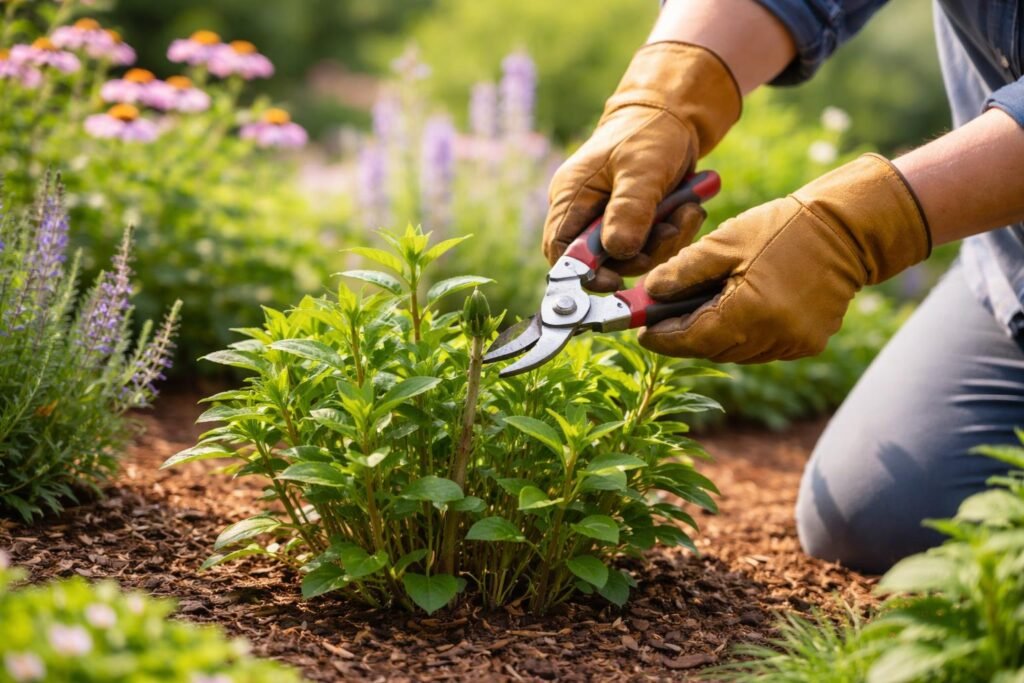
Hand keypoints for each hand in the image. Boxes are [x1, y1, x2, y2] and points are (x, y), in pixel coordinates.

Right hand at [542, 42, 739, 290]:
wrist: (675, 116)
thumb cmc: (651, 133)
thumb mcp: (642, 169)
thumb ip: (629, 210)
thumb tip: (619, 252)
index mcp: (572, 196)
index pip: (561, 251)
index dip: (583, 274)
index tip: (616, 282)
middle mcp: (585, 212)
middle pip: (601, 262)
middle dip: (640, 254)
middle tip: (670, 230)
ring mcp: (610, 219)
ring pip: (632, 257)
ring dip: (664, 242)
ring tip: (687, 211)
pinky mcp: (635, 222)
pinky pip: (651, 246)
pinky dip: (673, 234)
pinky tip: (688, 209)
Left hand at [639, 154, 931, 362]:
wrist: (848, 229)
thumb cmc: (783, 227)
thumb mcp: (725, 242)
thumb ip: (683, 271)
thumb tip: (648, 293)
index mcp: (749, 312)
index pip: (691, 339)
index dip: (662, 337)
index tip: (641, 331)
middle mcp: (773, 337)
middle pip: (712, 349)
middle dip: (684, 335)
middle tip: (661, 318)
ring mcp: (794, 343)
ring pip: (735, 352)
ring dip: (713, 336)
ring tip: (696, 309)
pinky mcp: (808, 343)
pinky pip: (761, 347)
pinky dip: (742, 334)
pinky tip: (735, 309)